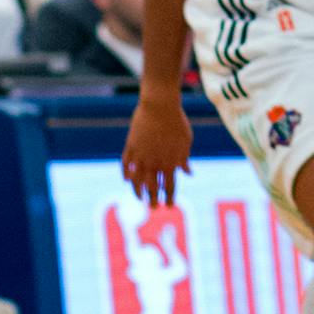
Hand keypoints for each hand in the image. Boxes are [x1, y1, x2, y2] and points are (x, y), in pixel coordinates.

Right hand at [123, 91, 192, 207]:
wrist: (160, 106)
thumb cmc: (177, 122)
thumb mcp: (186, 141)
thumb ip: (184, 159)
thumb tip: (189, 173)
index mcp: (170, 162)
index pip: (170, 187)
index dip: (169, 198)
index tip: (168, 206)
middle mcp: (154, 162)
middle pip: (152, 187)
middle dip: (152, 199)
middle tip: (152, 207)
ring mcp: (140, 155)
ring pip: (136, 180)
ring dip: (138, 191)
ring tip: (140, 197)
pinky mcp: (130, 146)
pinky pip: (125, 164)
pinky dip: (126, 173)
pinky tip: (127, 179)